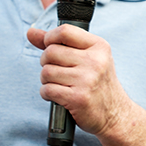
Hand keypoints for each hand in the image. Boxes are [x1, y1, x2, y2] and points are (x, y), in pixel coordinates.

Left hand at [27, 24, 132, 138]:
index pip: (64, 31)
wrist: (115, 114)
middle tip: (57, 72)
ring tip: (60, 85)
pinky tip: (58, 96)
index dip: (50, 38)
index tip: (50, 47)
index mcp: (99, 46)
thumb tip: (31, 32)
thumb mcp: (87, 57)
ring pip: (46, 72)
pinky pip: (47, 90)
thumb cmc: (97, 83)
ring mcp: (87, 80)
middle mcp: (95, 61)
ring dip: (47, 80)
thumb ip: (58, 43)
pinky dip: (47, 94)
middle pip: (50, 52)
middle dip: (46, 62)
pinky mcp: (78, 98)